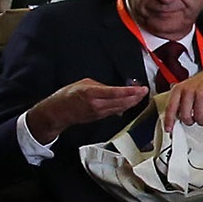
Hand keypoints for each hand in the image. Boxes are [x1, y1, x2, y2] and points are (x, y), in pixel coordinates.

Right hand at [32, 77, 148, 132]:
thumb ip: (100, 85)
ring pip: (121, 108)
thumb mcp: (83, 84)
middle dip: (136, 97)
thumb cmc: (67, 96)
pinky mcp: (100, 117)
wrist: (58, 112)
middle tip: (145, 90)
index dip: (130, 91)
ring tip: (141, 96)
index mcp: (92, 93)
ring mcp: (99, 113)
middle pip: (122, 102)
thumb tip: (113, 88)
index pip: (116, 93)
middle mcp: (97, 105)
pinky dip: (125, 107)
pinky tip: (130, 103)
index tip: (141, 88)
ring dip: (133, 102)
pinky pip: (116, 112)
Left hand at [166, 65, 202, 124]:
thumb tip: (169, 113)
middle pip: (185, 115)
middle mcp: (189, 90)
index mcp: (179, 89)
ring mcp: (201, 92)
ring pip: (198, 116)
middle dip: (189, 121)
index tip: (168, 129)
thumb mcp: (185, 87)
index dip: (169, 120)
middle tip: (192, 121)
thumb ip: (177, 99)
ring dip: (201, 121)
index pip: (171, 107)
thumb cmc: (201, 83)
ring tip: (202, 118)